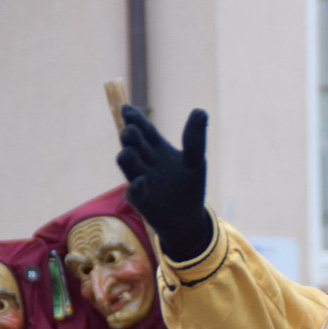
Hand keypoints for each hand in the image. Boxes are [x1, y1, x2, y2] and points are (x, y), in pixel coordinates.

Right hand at [117, 105, 212, 260]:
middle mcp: (144, 161)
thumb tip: (201, 110)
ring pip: (127, 162)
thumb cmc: (189, 186)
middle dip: (131, 135)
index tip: (127, 110)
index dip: (135, 119)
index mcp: (156, 148)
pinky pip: (133, 192)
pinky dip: (136, 187)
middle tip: (132, 131)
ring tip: (130, 152)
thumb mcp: (195, 159)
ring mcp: (140, 179)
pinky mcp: (142, 200)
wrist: (188, 218)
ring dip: (128, 156)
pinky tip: (141, 182)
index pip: (143, 129)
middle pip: (132, 142)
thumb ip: (195, 138)